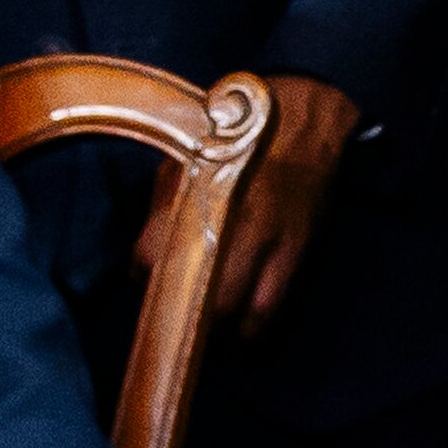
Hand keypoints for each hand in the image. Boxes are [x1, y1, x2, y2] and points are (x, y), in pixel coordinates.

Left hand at [161, 75, 358, 340]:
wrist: (304, 118)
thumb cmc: (239, 136)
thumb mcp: (188, 154)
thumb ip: (165, 203)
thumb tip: (146, 251)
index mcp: (197, 192)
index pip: (152, 255)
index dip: (143, 271)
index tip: (145, 276)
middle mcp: (231, 221)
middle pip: (194, 293)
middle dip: (180, 307)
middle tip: (176, 305)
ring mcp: (267, 241)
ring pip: (231, 310)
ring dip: (214, 325)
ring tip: (205, 322)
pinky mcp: (295, 251)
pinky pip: (267, 307)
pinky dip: (250, 328)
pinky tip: (239, 328)